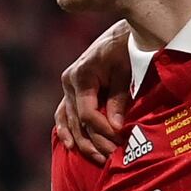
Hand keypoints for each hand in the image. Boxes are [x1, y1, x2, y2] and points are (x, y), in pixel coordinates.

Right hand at [54, 19, 131, 163]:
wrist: (122, 32)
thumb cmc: (126, 48)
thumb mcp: (125, 71)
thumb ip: (119, 98)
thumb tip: (116, 127)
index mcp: (81, 75)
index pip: (88, 113)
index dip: (103, 130)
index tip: (119, 139)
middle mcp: (69, 81)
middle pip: (78, 121)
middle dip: (95, 141)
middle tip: (111, 157)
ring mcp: (68, 85)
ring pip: (68, 120)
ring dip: (82, 141)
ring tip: (98, 158)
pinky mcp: (71, 89)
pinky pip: (64, 113)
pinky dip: (66, 129)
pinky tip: (71, 145)